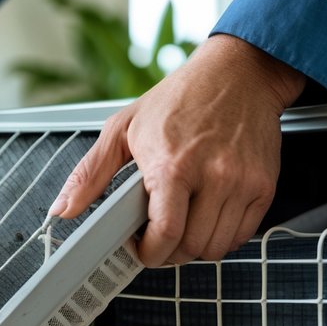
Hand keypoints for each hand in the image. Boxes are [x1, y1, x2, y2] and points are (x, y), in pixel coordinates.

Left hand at [48, 34, 306, 266]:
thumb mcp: (123, 127)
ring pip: (217, 247)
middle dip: (169, 252)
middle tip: (157, 236)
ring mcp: (243, 183)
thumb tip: (62, 209)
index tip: (140, 247)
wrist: (239, 73)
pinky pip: (241, 235)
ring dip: (194, 246)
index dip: (149, 253)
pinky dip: (221, 236)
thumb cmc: (180, 99)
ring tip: (181, 224)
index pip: (166, 234)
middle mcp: (213, 176)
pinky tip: (206, 216)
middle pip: (191, 247)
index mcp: (173, 164)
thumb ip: (90, 173)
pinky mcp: (264, 186)